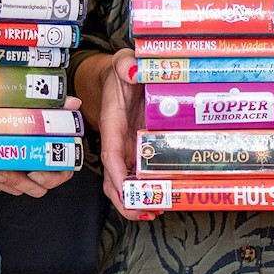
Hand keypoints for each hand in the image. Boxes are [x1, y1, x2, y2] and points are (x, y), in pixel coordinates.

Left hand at [0, 96, 81, 195]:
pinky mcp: (4, 180)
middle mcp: (40, 174)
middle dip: (12, 180)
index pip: (59, 176)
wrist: (16, 127)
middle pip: (32, 187)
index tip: (33, 173)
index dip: (48, 178)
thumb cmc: (36, 123)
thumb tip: (74, 102)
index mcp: (56, 160)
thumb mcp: (47, 111)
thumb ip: (59, 108)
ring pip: (10, 188)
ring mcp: (22, 179)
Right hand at [83, 50, 147, 219]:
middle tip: (146, 211)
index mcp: (112, 124)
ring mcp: (128, 148)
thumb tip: (132, 71)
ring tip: (155, 212)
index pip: (110, 154)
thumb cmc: (123, 70)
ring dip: (135, 201)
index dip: (117, 174)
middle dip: (125, 199)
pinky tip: (162, 199)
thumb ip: (126, 65)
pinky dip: (147, 189)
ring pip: (125, 182)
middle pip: (113, 178)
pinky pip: (139, 174)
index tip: (127, 190)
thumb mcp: (124, 62)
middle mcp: (118, 141)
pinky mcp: (140, 149)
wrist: (124, 74)